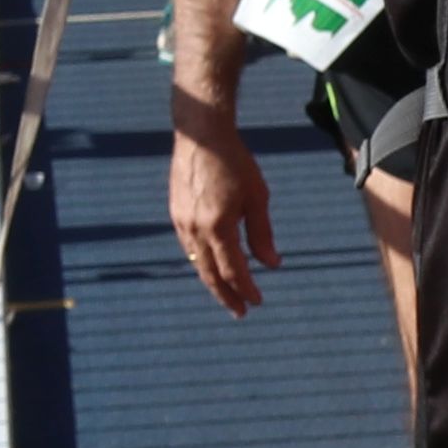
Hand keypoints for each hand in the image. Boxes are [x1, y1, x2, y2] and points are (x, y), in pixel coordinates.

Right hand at [167, 94, 276, 315]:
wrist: (201, 135)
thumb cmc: (235, 162)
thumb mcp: (257, 197)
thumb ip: (262, 234)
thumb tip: (272, 264)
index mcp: (218, 226)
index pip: (233, 270)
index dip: (246, 289)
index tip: (257, 302)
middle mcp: (195, 229)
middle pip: (210, 274)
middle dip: (226, 296)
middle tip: (240, 312)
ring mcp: (181, 222)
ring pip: (197, 263)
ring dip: (213, 281)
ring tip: (228, 293)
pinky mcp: (175, 214)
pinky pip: (188, 248)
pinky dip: (201, 262)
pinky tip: (211, 265)